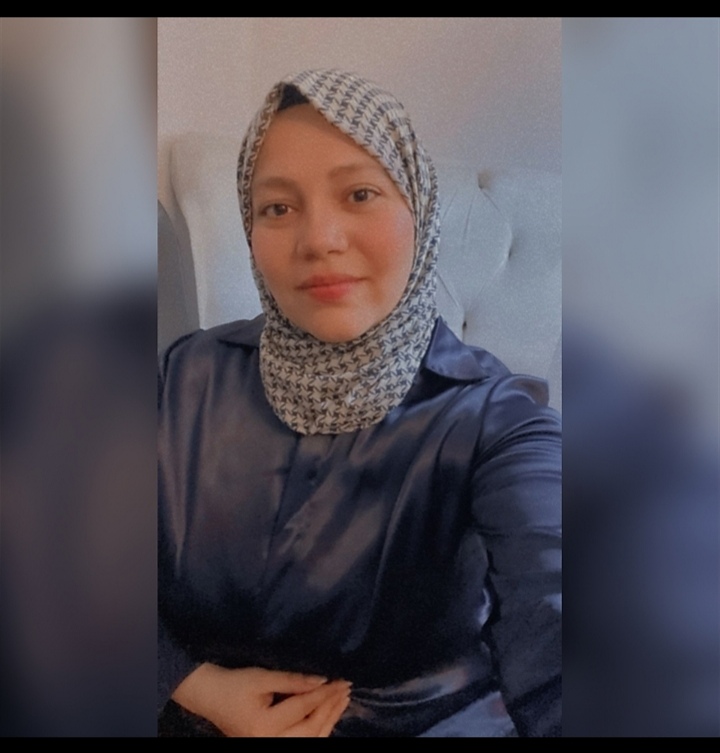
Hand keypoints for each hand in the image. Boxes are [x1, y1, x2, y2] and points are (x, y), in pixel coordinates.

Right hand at [171, 663, 350, 736]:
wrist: (210, 697)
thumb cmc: (234, 684)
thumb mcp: (262, 677)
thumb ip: (292, 680)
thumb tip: (322, 679)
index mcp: (264, 726)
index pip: (303, 709)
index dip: (324, 694)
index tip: (342, 680)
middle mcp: (268, 742)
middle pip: (310, 731)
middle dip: (330, 709)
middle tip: (346, 689)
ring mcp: (269, 747)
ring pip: (309, 740)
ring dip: (328, 720)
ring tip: (343, 701)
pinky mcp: (270, 745)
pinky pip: (301, 742)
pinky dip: (317, 729)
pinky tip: (328, 715)